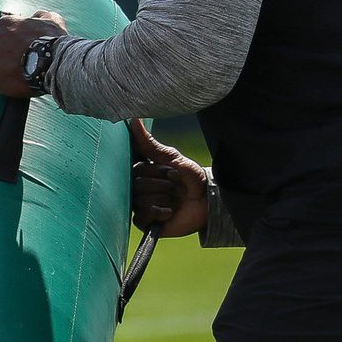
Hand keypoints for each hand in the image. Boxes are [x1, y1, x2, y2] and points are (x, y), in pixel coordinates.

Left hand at [0, 9, 67, 97]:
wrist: (50, 62)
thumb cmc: (52, 40)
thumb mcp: (52, 20)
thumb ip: (41, 16)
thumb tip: (37, 17)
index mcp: (6, 23)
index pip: (7, 29)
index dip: (17, 38)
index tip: (25, 45)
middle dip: (8, 51)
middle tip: (23, 59)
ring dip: (5, 65)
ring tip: (21, 72)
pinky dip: (4, 79)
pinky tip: (16, 80)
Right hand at [127, 119, 207, 237]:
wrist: (206, 201)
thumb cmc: (191, 177)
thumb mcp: (172, 158)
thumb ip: (150, 144)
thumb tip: (134, 120)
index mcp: (142, 171)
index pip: (136, 167)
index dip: (155, 170)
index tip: (170, 170)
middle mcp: (138, 187)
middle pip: (137, 184)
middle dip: (162, 184)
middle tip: (176, 186)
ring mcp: (140, 204)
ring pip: (139, 200)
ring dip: (163, 198)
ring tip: (176, 199)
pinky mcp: (145, 220)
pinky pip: (141, 216)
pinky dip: (157, 212)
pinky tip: (170, 211)